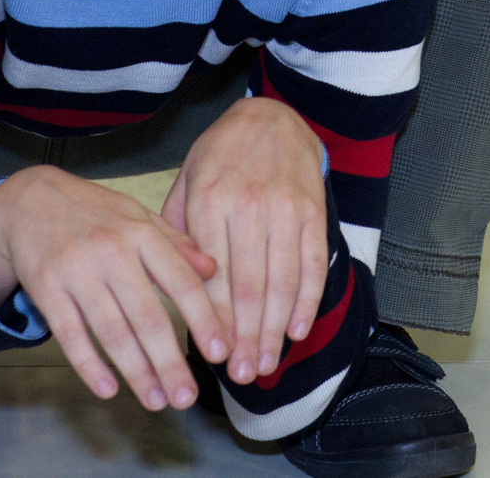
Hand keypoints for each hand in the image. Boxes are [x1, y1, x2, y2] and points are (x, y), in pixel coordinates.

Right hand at [0, 165, 230, 410]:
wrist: (29, 200)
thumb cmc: (95, 213)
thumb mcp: (139, 216)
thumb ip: (176, 244)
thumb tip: (213, 271)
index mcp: (142, 234)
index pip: (182, 282)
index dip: (204, 319)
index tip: (221, 352)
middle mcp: (112, 253)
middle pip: (148, 317)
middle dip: (170, 362)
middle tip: (187, 397)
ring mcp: (77, 272)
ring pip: (112, 332)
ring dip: (136, 372)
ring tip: (157, 401)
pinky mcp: (46, 290)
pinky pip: (70, 335)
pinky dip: (89, 365)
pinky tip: (109, 389)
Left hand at [162, 96, 330, 388]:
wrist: (270, 116)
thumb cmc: (220, 156)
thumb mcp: (185, 184)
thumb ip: (178, 233)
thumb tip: (176, 290)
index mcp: (209, 201)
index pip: (213, 275)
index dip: (215, 321)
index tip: (213, 357)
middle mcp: (249, 206)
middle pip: (251, 286)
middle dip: (247, 337)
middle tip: (243, 374)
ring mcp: (286, 208)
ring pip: (284, 280)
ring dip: (276, 329)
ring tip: (267, 363)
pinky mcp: (313, 210)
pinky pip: (313, 262)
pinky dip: (308, 300)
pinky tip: (298, 329)